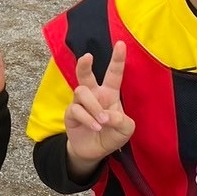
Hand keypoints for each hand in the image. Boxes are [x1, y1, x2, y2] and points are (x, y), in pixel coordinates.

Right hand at [64, 42, 135, 164]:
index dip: (117, 59)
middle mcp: (93, 95)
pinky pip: (76, 109)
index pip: (113, 74)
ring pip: (82, 92)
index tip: (121, 44)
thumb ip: (121, 120)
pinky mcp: (70, 114)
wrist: (94, 151)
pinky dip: (87, 119)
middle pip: (85, 75)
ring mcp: (80, 103)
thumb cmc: (111, 135)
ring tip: (102, 121)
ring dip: (94, 107)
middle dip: (84, 64)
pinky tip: (95, 127)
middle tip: (88, 57)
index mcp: (109, 94)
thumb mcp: (126, 129)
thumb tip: (106, 115)